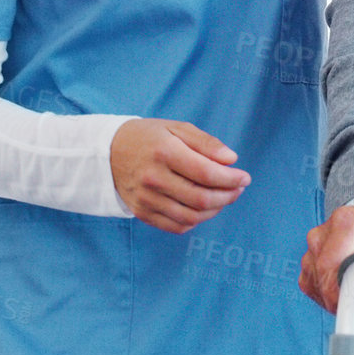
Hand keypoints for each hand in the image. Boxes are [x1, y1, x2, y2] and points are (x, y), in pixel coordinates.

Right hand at [109, 119, 249, 233]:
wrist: (109, 152)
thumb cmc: (150, 137)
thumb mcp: (176, 128)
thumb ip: (206, 143)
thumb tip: (232, 160)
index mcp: (164, 151)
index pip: (206, 173)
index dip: (231, 178)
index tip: (245, 177)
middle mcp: (153, 178)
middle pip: (201, 198)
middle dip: (227, 196)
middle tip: (238, 189)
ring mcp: (146, 199)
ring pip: (191, 216)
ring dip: (215, 210)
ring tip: (224, 197)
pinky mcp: (142, 212)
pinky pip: (177, 226)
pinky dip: (197, 220)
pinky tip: (204, 208)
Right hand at [299, 202, 353, 312]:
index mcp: (347, 222)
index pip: (333, 266)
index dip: (349, 291)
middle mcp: (322, 234)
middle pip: (324, 281)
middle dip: (348, 297)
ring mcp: (311, 250)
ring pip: (319, 289)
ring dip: (341, 298)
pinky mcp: (307, 267)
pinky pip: (314, 291)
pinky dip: (332, 298)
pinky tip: (349, 286)